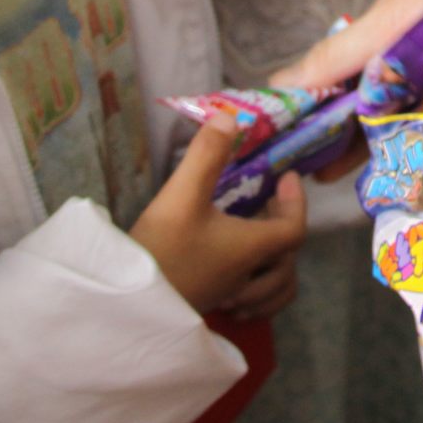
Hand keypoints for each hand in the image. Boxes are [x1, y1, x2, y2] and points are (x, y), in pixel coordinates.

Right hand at [130, 117, 307, 314]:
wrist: (126, 303)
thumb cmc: (161, 249)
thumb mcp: (182, 196)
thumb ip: (207, 155)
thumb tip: (229, 116)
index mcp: (251, 248)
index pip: (294, 228)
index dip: (296, 200)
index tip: (286, 176)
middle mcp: (248, 275)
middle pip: (287, 255)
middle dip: (285, 224)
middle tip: (268, 199)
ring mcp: (231, 295)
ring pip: (274, 285)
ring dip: (276, 262)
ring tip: (257, 235)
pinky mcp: (211, 306)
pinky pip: (253, 303)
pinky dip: (256, 290)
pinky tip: (235, 272)